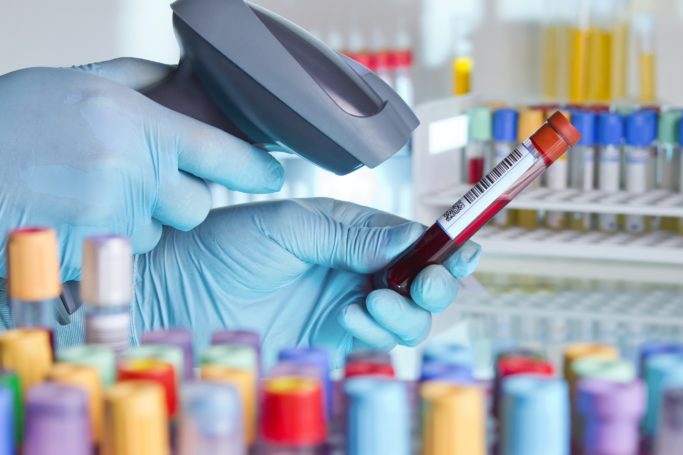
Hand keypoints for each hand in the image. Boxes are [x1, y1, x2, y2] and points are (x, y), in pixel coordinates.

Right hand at [0, 58, 283, 280]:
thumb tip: (186, 78)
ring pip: (158, 233)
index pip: (223, 152)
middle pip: (197, 205)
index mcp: (137, 125)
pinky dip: (108, 245)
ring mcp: (112, 220)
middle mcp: (133, 173)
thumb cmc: (10, 121)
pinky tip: (76, 221)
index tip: (272, 173)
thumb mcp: (77, 82)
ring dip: (139, 222)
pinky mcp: (89, 256)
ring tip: (90, 197)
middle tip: (140, 183)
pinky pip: (123, 257)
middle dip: (178, 199)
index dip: (256, 167)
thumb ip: (140, 81)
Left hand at [133, 199, 480, 365]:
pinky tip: (352, 316)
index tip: (465, 246)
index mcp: (349, 230)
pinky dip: (379, 330)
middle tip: (429, 281)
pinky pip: (380, 341)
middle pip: (422, 280)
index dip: (443, 243)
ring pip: (410, 316)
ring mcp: (348, 307)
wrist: (175, 298)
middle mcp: (356, 269)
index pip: (412, 237)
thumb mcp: (289, 227)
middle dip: (437, 280)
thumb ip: (351, 234)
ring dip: (406, 309)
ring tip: (372, 298)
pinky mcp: (335, 343)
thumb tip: (411, 240)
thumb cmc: (222, 248)